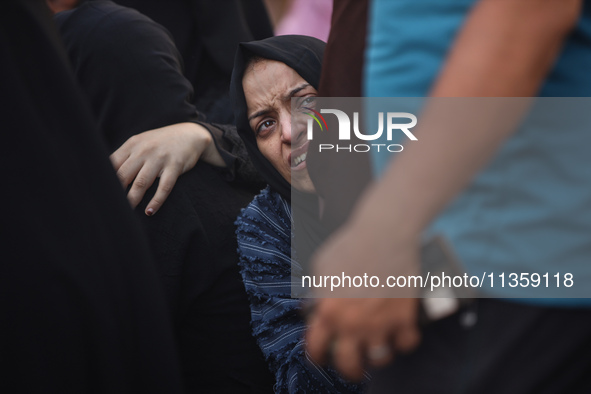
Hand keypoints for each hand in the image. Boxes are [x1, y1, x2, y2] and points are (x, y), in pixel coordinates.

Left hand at [110, 122, 224, 214]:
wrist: (189, 134)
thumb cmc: (161, 142)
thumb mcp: (141, 143)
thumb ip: (126, 156)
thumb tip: (107, 175)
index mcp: (132, 145)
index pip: (112, 164)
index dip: (105, 181)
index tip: (101, 195)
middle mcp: (144, 151)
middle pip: (124, 175)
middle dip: (116, 193)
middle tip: (111, 207)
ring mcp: (160, 158)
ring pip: (141, 183)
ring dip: (133, 199)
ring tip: (127, 212)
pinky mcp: (175, 166)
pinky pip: (164, 187)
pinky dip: (156, 201)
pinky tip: (150, 212)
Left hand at [305, 215, 420, 379]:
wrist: (383, 233)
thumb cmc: (350, 244)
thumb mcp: (321, 267)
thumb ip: (318, 291)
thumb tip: (315, 306)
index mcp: (328, 311)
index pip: (316, 349)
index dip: (317, 357)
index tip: (321, 357)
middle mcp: (352, 324)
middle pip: (349, 365)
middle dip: (349, 369)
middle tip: (352, 366)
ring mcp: (380, 323)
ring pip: (379, 359)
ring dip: (377, 357)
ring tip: (376, 349)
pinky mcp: (404, 317)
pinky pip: (406, 343)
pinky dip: (404, 341)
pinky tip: (400, 335)